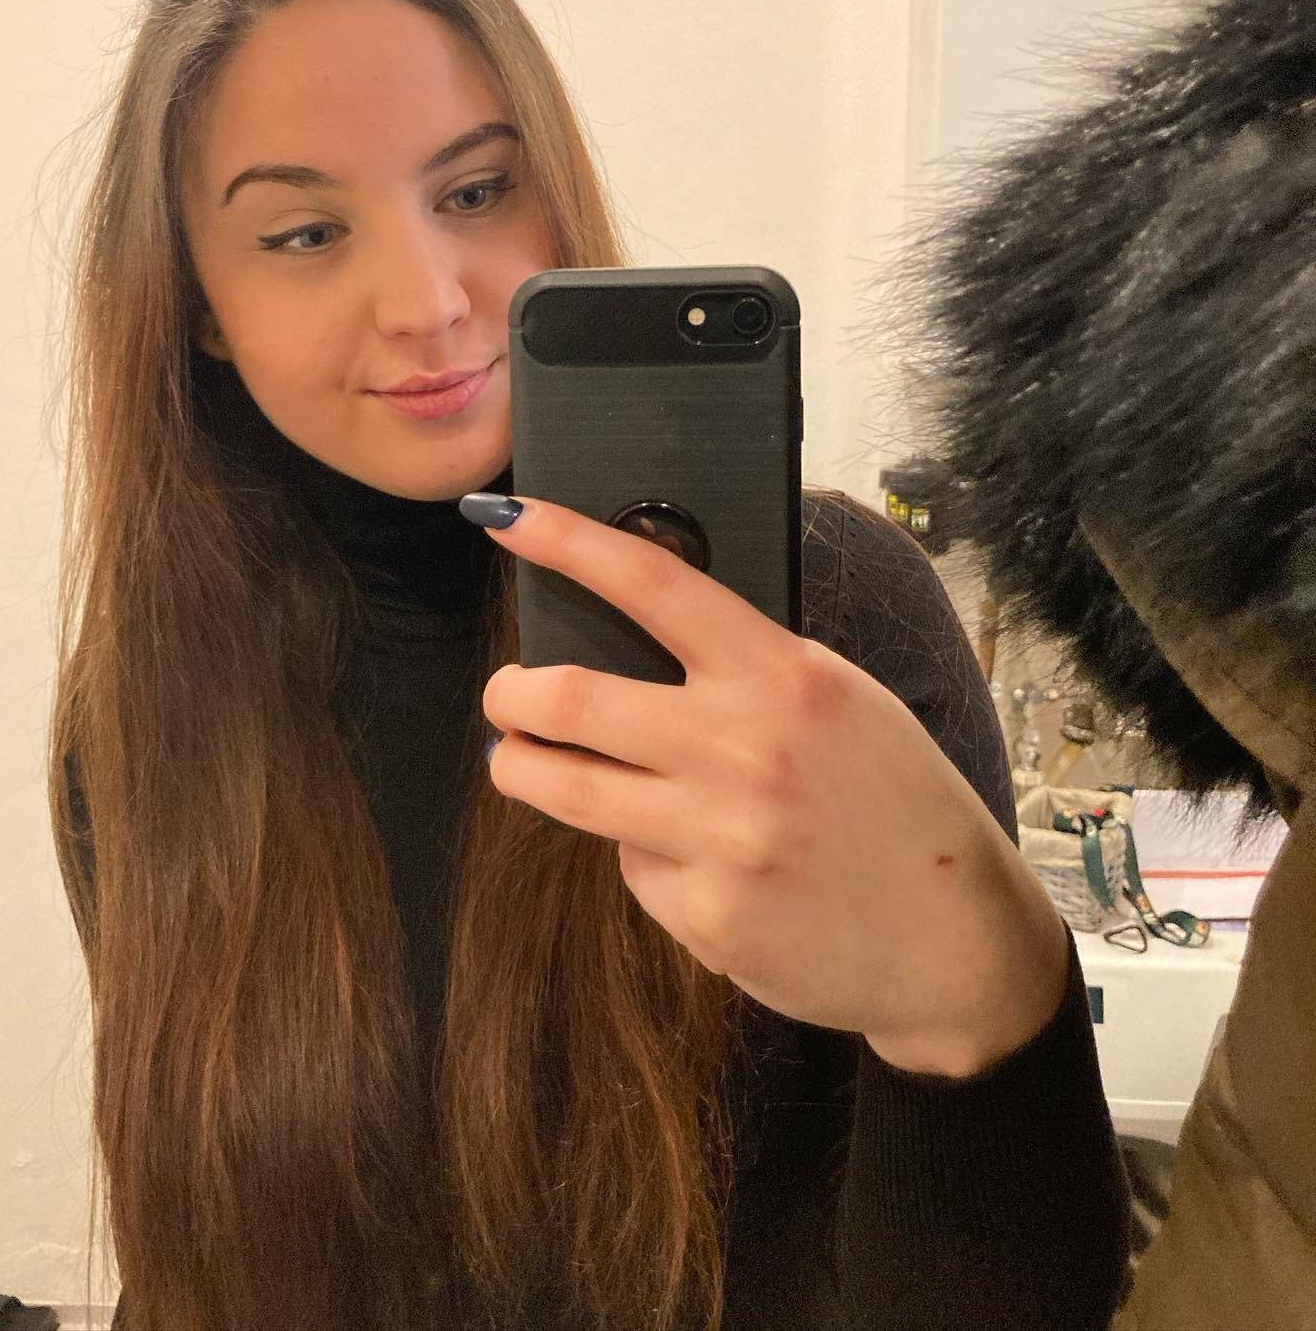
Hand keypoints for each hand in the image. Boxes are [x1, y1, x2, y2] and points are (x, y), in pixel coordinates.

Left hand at [469, 494, 1070, 1076]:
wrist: (957, 943)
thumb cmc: (899, 806)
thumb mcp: (842, 702)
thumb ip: (747, 673)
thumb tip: (633, 648)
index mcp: (783, 675)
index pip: (655, 585)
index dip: (568, 543)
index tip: (504, 517)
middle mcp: (744, 748)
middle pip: (573, 698)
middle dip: (513, 693)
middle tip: (506, 694)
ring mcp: (721, 837)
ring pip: (569, 789)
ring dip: (523, 768)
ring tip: (518, 761)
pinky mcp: (707, 916)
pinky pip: (634, 868)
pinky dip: (642, 855)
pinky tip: (692, 863)